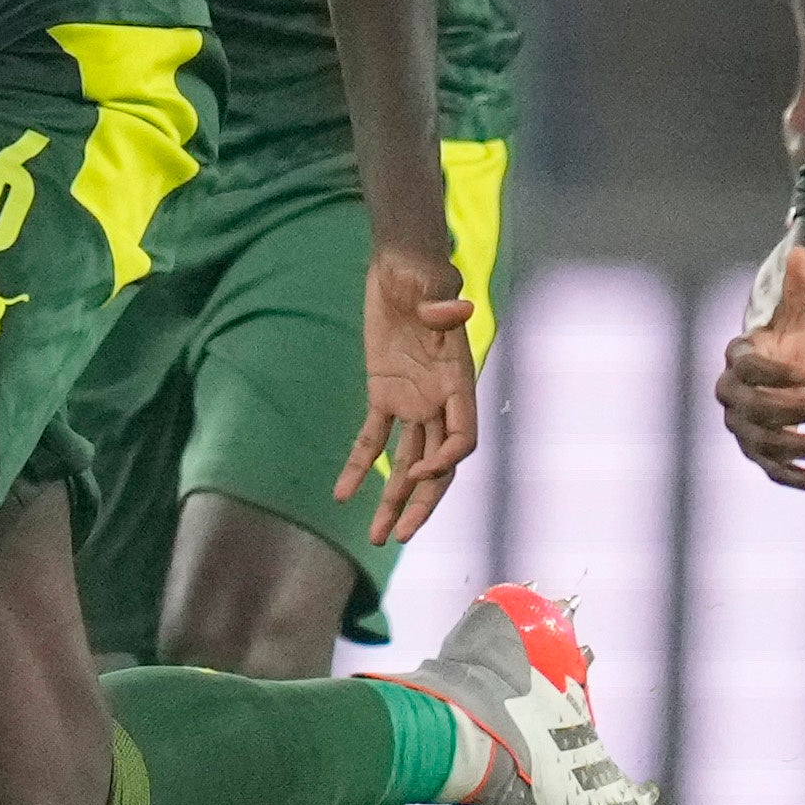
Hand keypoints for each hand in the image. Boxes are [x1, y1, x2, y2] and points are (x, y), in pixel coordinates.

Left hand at [345, 240, 480, 537]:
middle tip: (401, 534)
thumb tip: (452, 310)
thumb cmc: (424, 274)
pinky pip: (374, 438)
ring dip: (394, 499)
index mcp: (459, 383)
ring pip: (408, 461)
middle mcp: (440, 400)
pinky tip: (342, 493)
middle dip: (421, 502)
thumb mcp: (434, 285)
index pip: (463, 438)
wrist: (401, 267)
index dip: (445, 459)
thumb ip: (442, 304)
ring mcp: (414, 401)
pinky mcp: (385, 395)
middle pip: (437, 464)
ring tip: (378, 536)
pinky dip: (360, 465)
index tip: (418, 470)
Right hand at [714, 239, 804, 493]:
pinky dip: (803, 481)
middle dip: (796, 411)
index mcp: (738, 361)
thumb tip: (802, 250)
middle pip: (754, 411)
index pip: (747, 369)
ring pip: (769, 446)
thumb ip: (797, 289)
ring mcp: (746, 431)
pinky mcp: (764, 456)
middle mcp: (733, 400)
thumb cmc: (788, 343)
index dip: (774, 374)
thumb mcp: (796, 316)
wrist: (782, 379)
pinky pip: (777, 473)